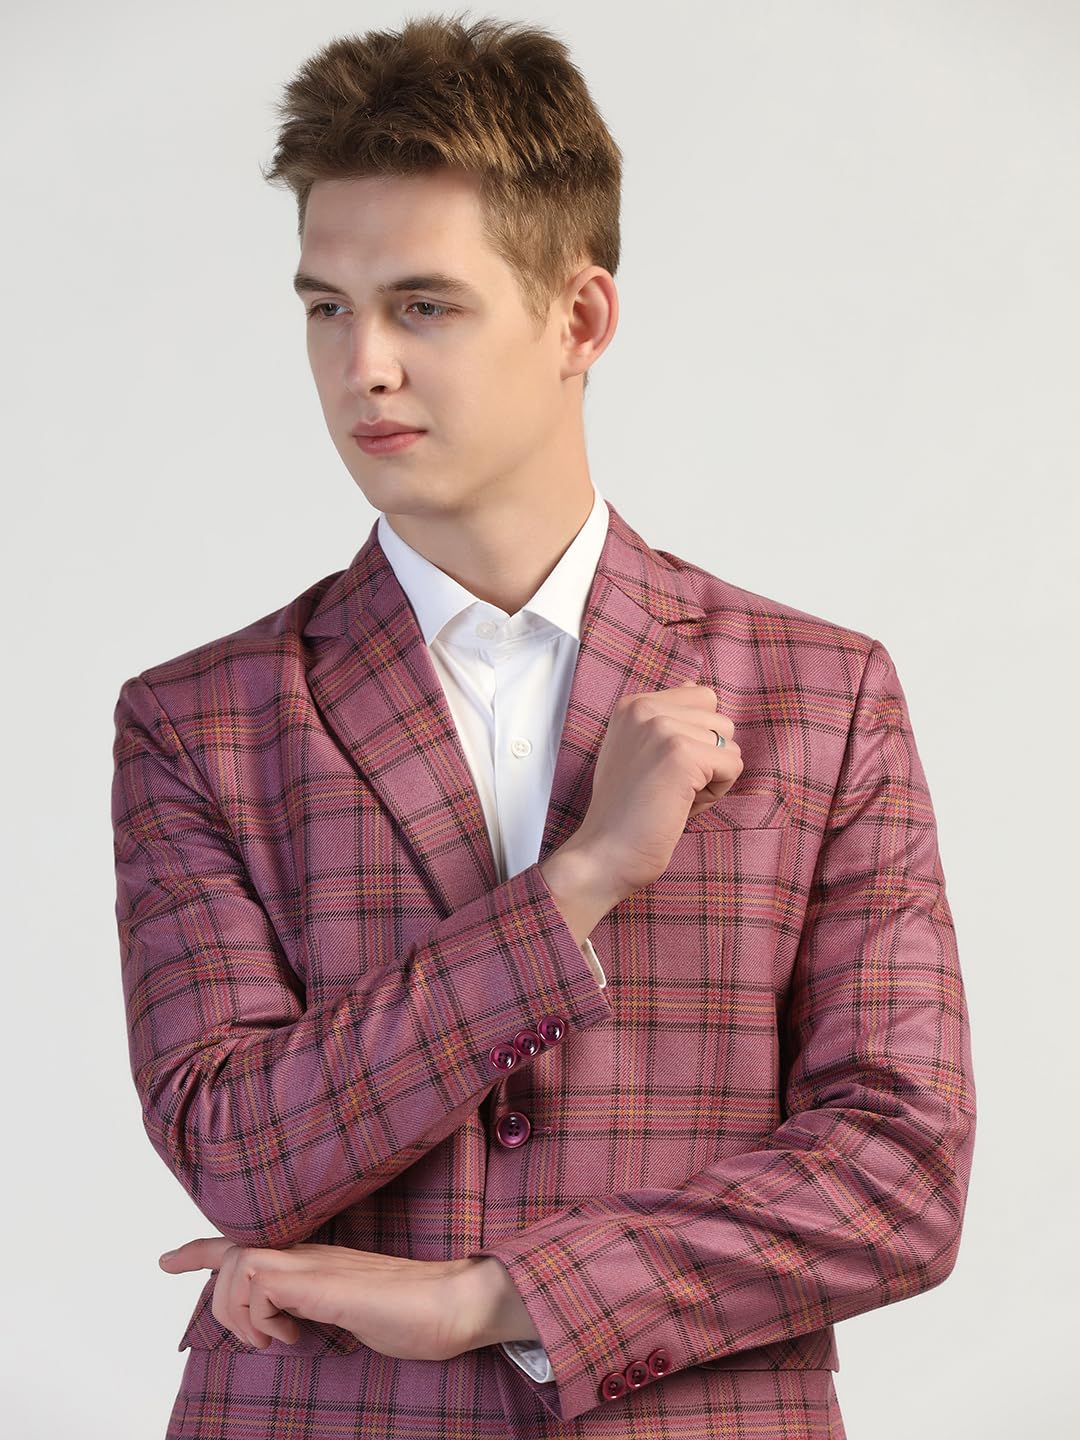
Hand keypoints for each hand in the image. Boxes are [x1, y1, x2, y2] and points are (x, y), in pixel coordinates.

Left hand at [158, 1238, 538, 1360]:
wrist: (457, 1303)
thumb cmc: (418, 1314)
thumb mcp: (353, 1313)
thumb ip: (322, 1307)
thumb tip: (295, 1321)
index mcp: (317, 1261)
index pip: (249, 1243)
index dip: (204, 1252)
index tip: (168, 1260)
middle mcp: (311, 1253)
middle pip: (231, 1254)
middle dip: (218, 1300)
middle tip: (259, 1340)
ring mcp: (316, 1264)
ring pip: (238, 1268)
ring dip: (243, 1315)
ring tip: (281, 1339)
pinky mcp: (322, 1282)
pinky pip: (259, 1284)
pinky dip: (261, 1317)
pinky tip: (294, 1334)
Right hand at [571, 680, 741, 898]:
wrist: (605, 853)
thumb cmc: (627, 812)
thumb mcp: (639, 750)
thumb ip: (666, 718)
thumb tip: (696, 685)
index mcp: (633, 704)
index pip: (701, 698)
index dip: (696, 739)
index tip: (662, 769)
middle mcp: (644, 707)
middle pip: (721, 720)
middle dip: (708, 757)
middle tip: (668, 787)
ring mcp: (662, 728)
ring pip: (729, 744)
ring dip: (713, 776)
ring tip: (674, 796)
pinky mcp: (682, 754)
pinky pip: (733, 766)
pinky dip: (716, 793)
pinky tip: (682, 805)